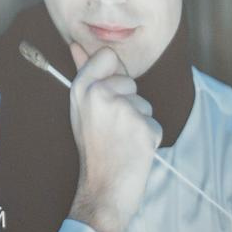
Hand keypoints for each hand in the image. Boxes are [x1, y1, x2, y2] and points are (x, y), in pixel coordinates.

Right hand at [65, 47, 159, 231]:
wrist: (103, 187)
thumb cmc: (93, 147)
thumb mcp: (81, 108)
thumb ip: (85, 73)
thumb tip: (76, 44)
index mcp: (82, 88)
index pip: (108, 55)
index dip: (113, 73)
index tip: (107, 93)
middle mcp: (101, 94)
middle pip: (129, 81)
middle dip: (127, 101)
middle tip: (111, 126)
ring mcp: (124, 111)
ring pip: (144, 103)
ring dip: (138, 120)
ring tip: (120, 139)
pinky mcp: (145, 128)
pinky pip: (154, 122)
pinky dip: (148, 136)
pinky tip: (132, 149)